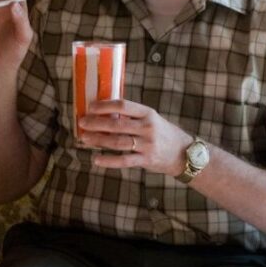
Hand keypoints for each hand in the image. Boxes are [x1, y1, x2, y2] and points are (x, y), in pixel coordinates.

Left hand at [77, 99, 193, 175]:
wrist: (183, 153)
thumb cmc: (162, 133)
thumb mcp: (151, 119)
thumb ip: (132, 116)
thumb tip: (104, 113)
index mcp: (147, 113)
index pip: (123, 105)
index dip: (105, 105)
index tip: (90, 107)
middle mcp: (148, 127)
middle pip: (117, 124)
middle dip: (97, 123)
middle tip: (82, 123)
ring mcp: (147, 144)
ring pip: (118, 142)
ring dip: (99, 140)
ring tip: (84, 138)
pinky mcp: (146, 160)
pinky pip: (124, 161)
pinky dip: (109, 160)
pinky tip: (96, 159)